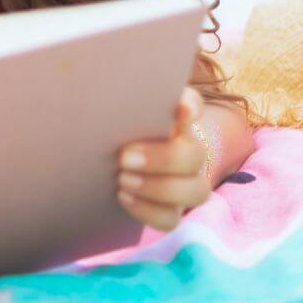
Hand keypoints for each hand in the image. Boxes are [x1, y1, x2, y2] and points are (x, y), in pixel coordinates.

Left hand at [114, 86, 210, 231]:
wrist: (108, 161)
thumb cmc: (111, 129)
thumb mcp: (114, 112)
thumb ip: (120, 98)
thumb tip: (107, 83)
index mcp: (175, 119)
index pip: (192, 105)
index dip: (189, 107)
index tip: (179, 111)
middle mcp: (187, 149)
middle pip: (194, 156)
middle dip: (162, 159)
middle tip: (124, 157)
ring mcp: (185, 182)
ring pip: (195, 191)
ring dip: (160, 188)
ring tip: (122, 179)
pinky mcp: (171, 208)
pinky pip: (172, 218)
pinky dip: (149, 211)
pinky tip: (123, 197)